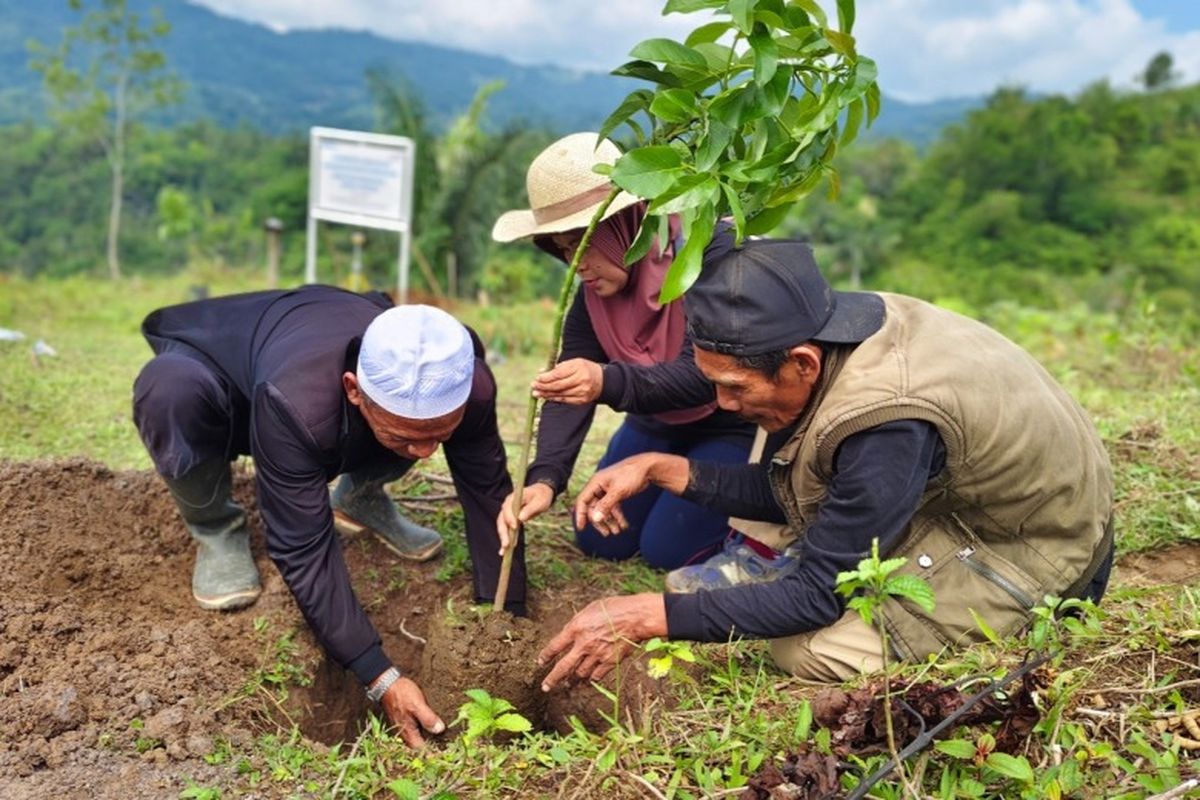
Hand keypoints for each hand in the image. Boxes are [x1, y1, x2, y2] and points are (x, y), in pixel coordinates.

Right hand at [379, 676, 445, 747]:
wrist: (387, 684)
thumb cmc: (402, 694)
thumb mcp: (418, 705)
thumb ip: (428, 719)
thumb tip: (439, 730)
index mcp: (408, 732)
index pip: (422, 750)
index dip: (433, 751)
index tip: (446, 749)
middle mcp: (404, 733)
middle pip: (419, 746)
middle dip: (432, 745)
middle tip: (447, 742)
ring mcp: (403, 727)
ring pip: (417, 738)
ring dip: (428, 738)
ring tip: (441, 734)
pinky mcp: (404, 721)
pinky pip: (415, 730)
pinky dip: (423, 730)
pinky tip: (431, 724)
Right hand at [496, 483, 554, 551]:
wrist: (542, 493)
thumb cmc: (541, 496)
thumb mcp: (539, 501)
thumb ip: (530, 508)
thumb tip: (521, 518)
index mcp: (513, 498)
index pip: (507, 508)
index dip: (509, 517)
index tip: (514, 527)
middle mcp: (508, 505)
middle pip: (502, 519)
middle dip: (503, 532)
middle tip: (506, 544)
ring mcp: (509, 513)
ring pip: (503, 526)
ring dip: (503, 538)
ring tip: (503, 551)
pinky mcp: (512, 520)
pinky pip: (508, 530)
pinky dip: (507, 539)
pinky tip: (506, 550)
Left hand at [531, 358, 603, 403]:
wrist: (602, 380)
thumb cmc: (584, 369)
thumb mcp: (574, 363)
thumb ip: (558, 368)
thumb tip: (541, 372)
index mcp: (579, 368)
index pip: (559, 374)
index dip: (546, 377)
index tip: (537, 378)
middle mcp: (581, 380)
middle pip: (558, 386)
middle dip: (544, 386)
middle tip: (533, 386)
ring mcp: (582, 392)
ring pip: (560, 394)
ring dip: (546, 394)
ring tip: (536, 393)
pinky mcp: (582, 400)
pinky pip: (565, 400)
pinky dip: (554, 398)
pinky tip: (546, 397)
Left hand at [538, 594, 667, 690]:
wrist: (635, 617)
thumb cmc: (614, 608)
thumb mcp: (590, 609)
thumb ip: (578, 623)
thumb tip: (570, 633)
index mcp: (576, 628)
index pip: (555, 645)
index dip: (546, 655)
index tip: (541, 662)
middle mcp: (584, 644)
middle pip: (563, 667)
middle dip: (552, 679)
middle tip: (545, 687)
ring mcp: (596, 655)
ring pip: (580, 672)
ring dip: (575, 676)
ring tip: (571, 681)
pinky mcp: (609, 662)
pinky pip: (596, 675)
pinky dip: (592, 676)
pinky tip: (590, 676)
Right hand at [573, 455, 657, 534]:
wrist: (648, 467)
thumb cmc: (632, 474)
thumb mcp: (618, 491)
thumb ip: (605, 505)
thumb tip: (595, 519)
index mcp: (596, 483)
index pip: (582, 500)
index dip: (580, 514)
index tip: (581, 528)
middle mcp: (599, 487)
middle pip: (593, 508)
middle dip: (600, 521)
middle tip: (606, 533)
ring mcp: (608, 491)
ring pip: (604, 509)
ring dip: (609, 521)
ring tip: (616, 532)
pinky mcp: (616, 494)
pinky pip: (613, 508)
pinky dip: (617, 517)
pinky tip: (623, 526)